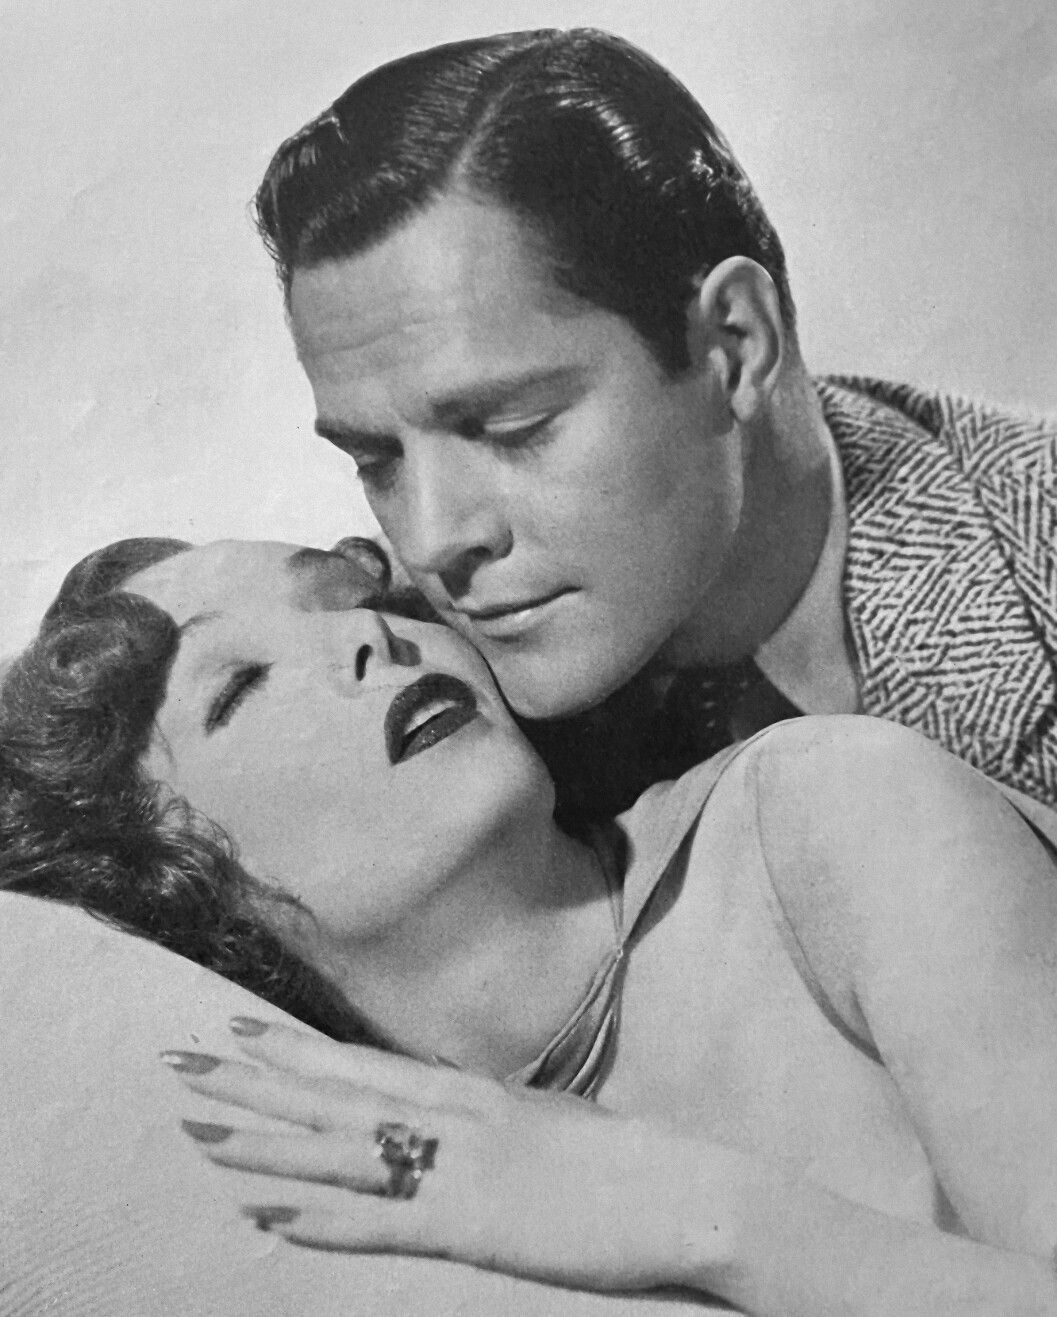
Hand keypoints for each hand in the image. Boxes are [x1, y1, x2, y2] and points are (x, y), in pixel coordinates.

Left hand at [161, 1018, 711, 1291]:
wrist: (681, 1189)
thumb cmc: (623, 1162)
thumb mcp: (545, 1121)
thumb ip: (490, 1116)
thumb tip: (453, 1114)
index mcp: (470, 1092)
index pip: (364, 1065)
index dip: (295, 1050)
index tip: (239, 1030)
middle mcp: (452, 1116)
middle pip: (334, 1096)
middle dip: (254, 1082)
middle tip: (184, 1064)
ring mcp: (457, 1167)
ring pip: (338, 1151)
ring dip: (263, 1144)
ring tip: (198, 1131)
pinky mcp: (471, 1225)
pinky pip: (377, 1223)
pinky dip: (315, 1218)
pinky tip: (263, 1213)